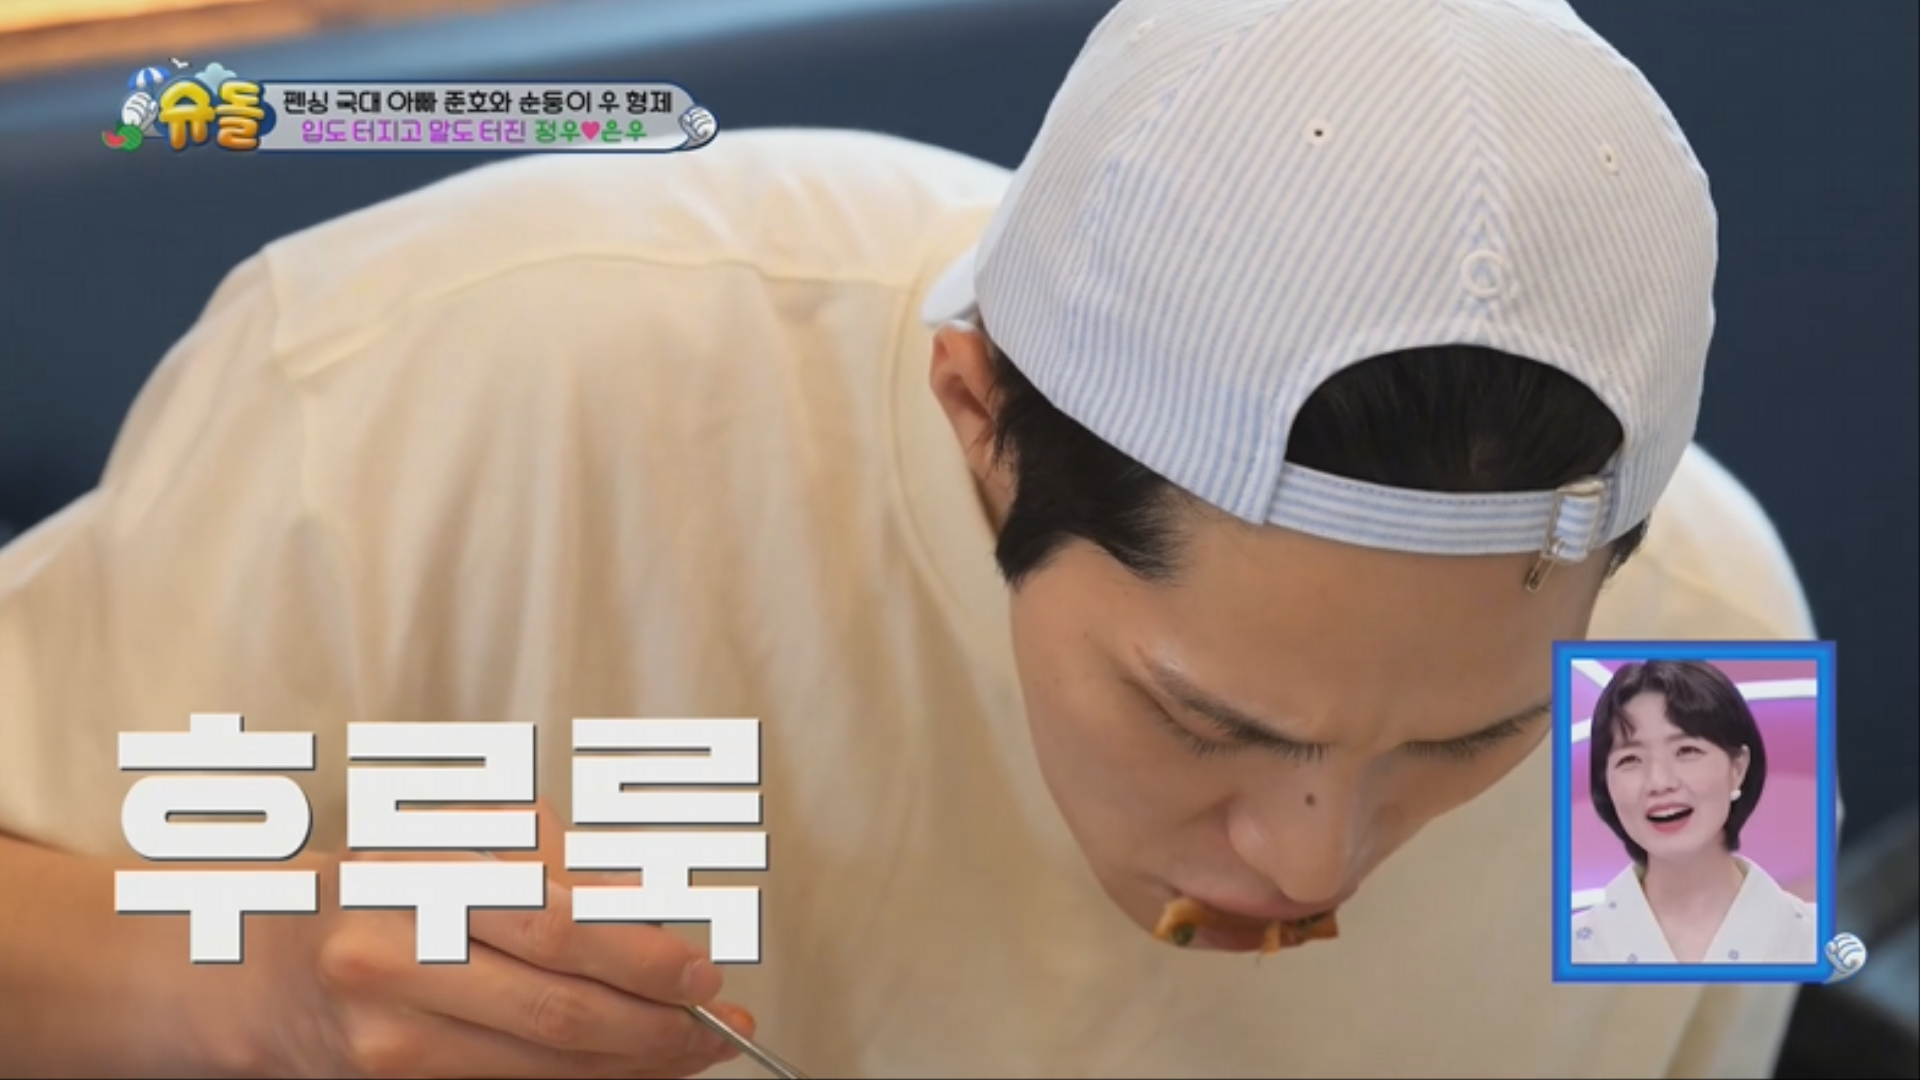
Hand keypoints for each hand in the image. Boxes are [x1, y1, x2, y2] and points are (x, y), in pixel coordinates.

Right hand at [254, 801, 752, 1077]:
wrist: (278, 960)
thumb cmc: (399, 889)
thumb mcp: (476, 845)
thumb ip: (567, 871)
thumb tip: (664, 921)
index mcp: (427, 876)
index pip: (560, 924)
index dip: (645, 956)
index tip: (706, 970)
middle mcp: (399, 959)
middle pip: (559, 1010)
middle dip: (657, 1026)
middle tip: (720, 1027)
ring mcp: (390, 1039)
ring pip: (543, 1067)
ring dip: (634, 1065)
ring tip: (692, 1050)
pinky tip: (629, 1067)